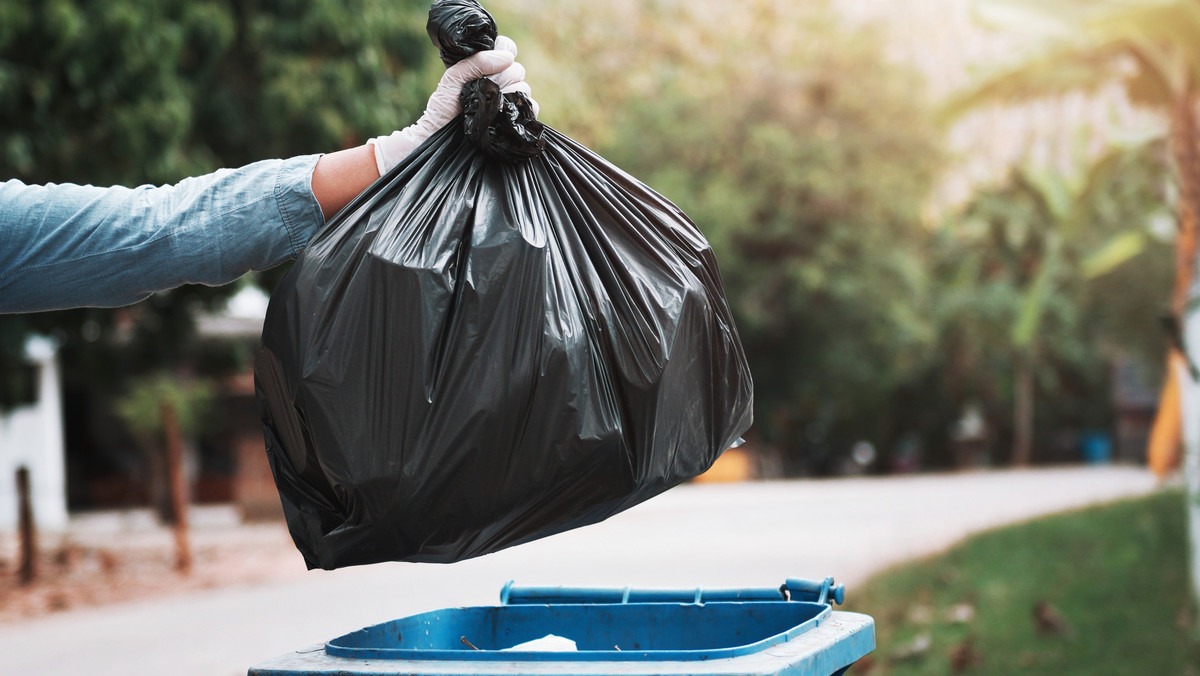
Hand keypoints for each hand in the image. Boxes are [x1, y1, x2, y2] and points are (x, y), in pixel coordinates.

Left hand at [370, 36, 537, 173]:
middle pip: (518, 69)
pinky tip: (506, 114)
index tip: (496, 63)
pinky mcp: (516, 120)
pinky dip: (523, 109)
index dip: (505, 51)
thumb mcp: (453, 79)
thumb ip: (475, 62)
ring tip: (491, 106)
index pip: (507, 48)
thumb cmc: (442, 109)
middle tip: (485, 90)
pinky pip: (532, 108)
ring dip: (509, 94)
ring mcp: (510, 101)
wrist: (440, 139)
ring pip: (524, 87)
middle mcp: (501, 82)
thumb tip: (506, 58)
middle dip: (502, 78)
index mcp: (487, 68)